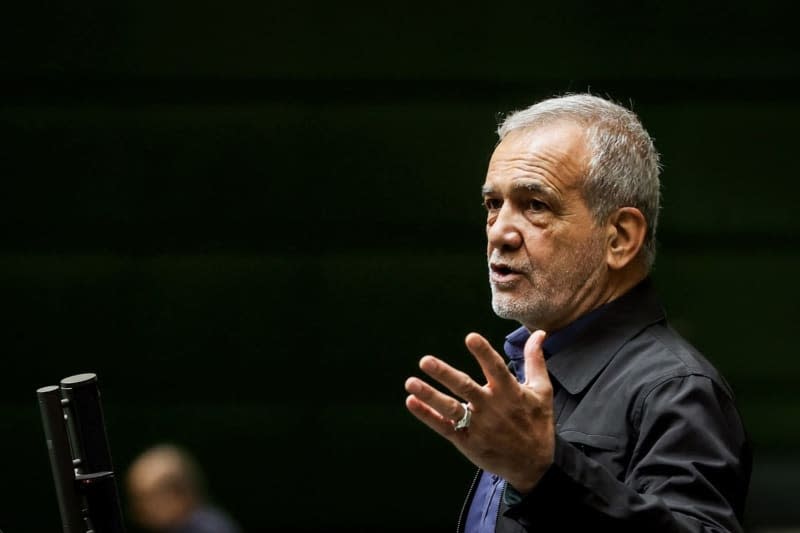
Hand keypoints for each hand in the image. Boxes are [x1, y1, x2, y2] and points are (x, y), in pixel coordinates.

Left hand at [404, 330, 554, 492]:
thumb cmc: (537, 423)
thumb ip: (535, 360)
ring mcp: (478, 427)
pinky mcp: (467, 442)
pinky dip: (427, 416)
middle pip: (465, 388)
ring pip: (451, 409)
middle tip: (425, 360)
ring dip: (430, 395)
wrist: (534, 467)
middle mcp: (492, 408)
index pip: (496, 369)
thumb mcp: (542, 391)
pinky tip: (412, 402)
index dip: (483, 353)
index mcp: (511, 393)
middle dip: (444, 374)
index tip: (470, 337)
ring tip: (410, 383)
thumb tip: (538, 333)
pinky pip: (444, 427)